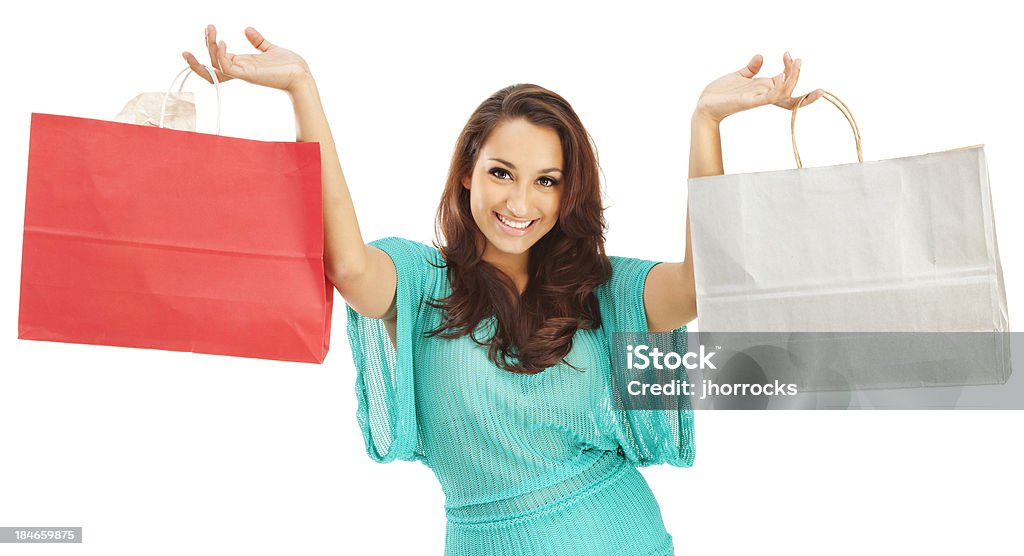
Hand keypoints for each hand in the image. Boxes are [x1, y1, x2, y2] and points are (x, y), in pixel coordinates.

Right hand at [182, 25, 311, 92]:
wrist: (301, 74)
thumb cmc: (289, 65)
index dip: (210, 46)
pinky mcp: (248, 75)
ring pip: (215, 65)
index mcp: (243, 63)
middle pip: (212, 63)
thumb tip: (247, 29)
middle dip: (206, 45)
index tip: (207, 30)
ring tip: (211, 30)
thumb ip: (257, 41)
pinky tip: (222, 42)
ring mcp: (243, 73)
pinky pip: (227, 68)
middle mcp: (240, 69)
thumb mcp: (270, 49)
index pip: (218, 58)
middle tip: (208, 27)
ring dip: (210, 47)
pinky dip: (220, 56)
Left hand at [695, 52, 822, 122]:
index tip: (795, 57)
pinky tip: (783, 76)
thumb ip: (751, 68)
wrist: (705, 104)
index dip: (795, 73)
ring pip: (785, 92)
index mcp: (763, 89)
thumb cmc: (721, 93)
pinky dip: (780, 88)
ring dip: (793, 78)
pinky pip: (771, 97)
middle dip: (799, 77)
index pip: (787, 84)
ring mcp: (759, 99)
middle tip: (799, 59)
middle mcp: (764, 94)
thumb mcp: (739, 76)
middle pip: (790, 91)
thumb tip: (761, 56)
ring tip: (794, 63)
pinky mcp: (750, 101)